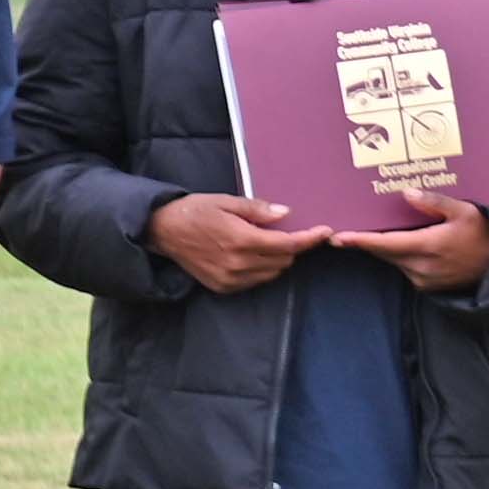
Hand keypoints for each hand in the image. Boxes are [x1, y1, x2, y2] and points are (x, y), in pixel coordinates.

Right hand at [145, 192, 331, 296]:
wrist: (162, 231)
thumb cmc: (194, 211)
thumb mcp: (226, 202)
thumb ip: (258, 210)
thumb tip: (285, 214)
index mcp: (242, 239)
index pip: (288, 244)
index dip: (310, 239)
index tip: (325, 232)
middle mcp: (239, 264)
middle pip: (284, 260)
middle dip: (292, 247)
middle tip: (288, 232)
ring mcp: (231, 279)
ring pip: (272, 273)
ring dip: (278, 259)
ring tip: (268, 243)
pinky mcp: (223, 287)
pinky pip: (256, 281)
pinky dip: (262, 269)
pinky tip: (252, 255)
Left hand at [329, 188, 488, 294]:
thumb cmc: (484, 235)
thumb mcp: (465, 211)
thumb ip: (434, 202)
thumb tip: (406, 193)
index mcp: (428, 246)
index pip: (385, 243)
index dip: (359, 240)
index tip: (338, 237)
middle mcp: (421, 267)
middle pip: (384, 252)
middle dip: (367, 241)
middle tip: (347, 230)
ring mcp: (423, 280)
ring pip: (393, 260)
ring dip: (386, 248)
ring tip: (375, 233)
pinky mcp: (426, 287)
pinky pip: (404, 268)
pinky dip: (400, 257)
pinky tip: (402, 245)